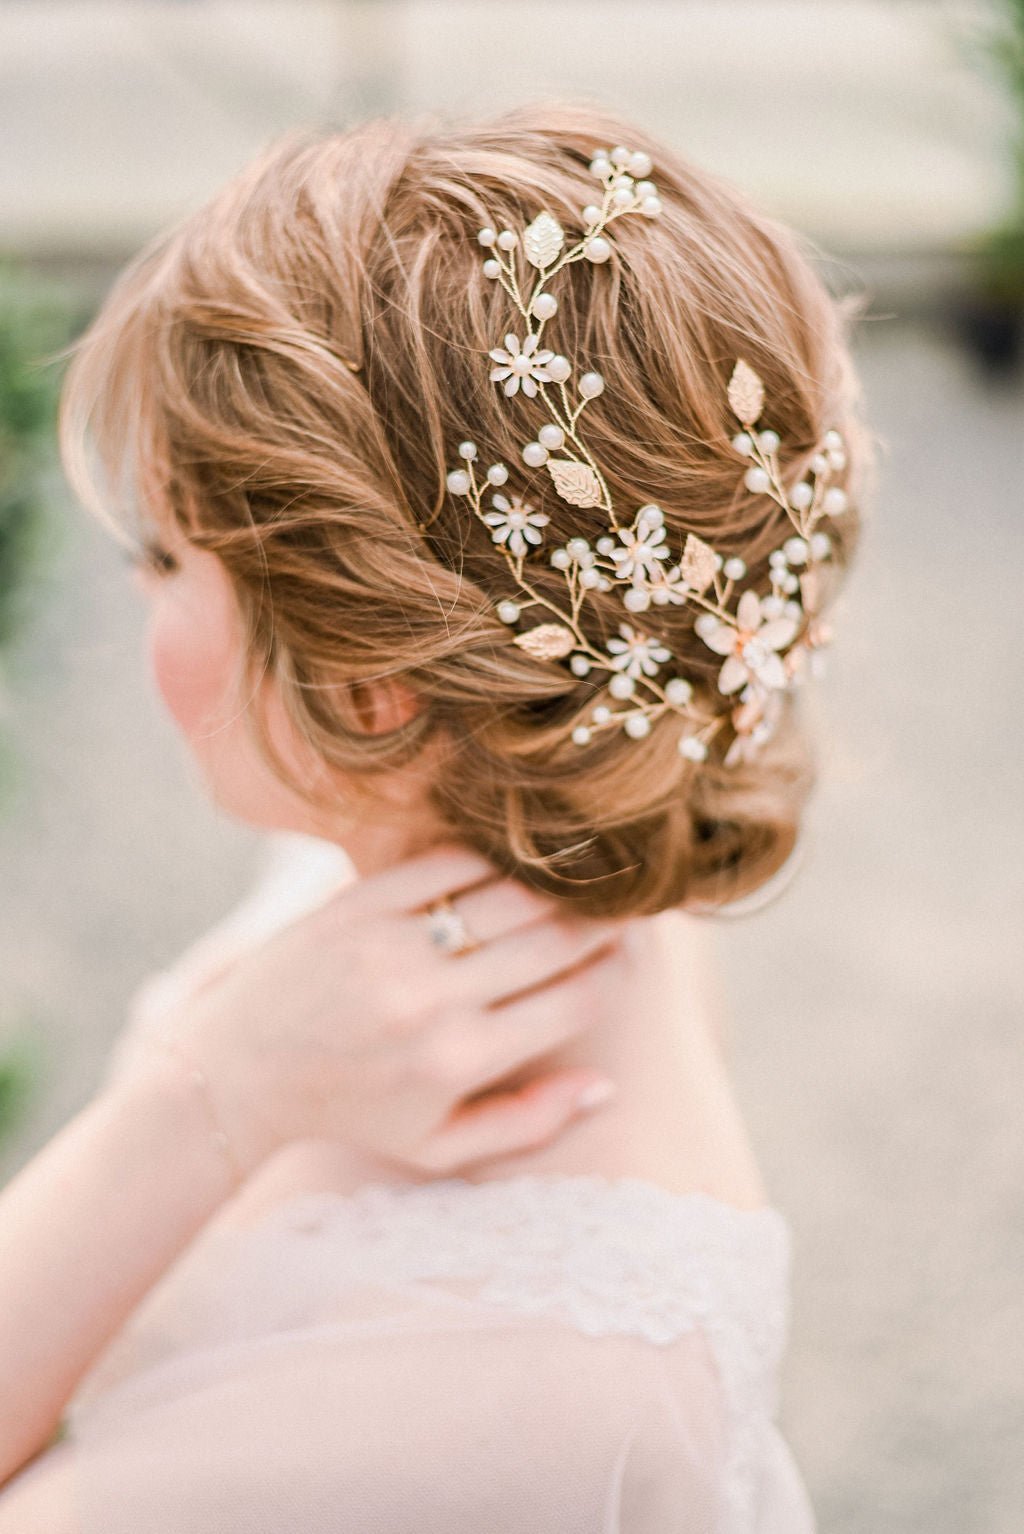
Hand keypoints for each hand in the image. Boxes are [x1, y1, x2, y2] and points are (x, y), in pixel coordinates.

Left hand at [143, 846, 622, 1178]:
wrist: (238, 1073)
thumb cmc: (350, 1114)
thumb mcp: (435, 1147)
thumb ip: (526, 1123)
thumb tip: (607, 1085)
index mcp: (459, 1063)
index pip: (574, 1001)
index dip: (614, 973)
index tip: (624, 957)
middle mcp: (430, 1003)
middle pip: (551, 940)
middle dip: (600, 920)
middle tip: (619, 904)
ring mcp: (391, 948)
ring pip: (507, 894)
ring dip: (555, 883)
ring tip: (578, 877)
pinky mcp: (355, 905)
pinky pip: (445, 863)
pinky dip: (489, 856)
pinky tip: (510, 858)